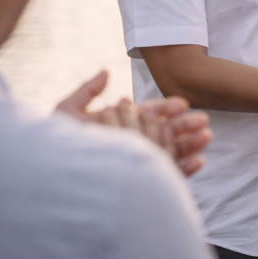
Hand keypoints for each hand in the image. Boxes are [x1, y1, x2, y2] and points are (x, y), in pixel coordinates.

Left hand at [54, 71, 210, 176]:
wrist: (50, 180)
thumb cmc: (56, 148)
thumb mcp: (66, 115)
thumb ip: (86, 92)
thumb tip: (105, 72)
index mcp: (121, 128)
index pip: (149, 116)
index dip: (166, 109)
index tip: (183, 104)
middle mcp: (133, 146)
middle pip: (165, 133)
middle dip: (185, 126)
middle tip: (204, 120)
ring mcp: (140, 166)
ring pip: (171, 153)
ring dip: (191, 145)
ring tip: (207, 137)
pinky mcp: (145, 186)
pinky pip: (169, 178)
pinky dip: (186, 170)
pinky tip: (199, 161)